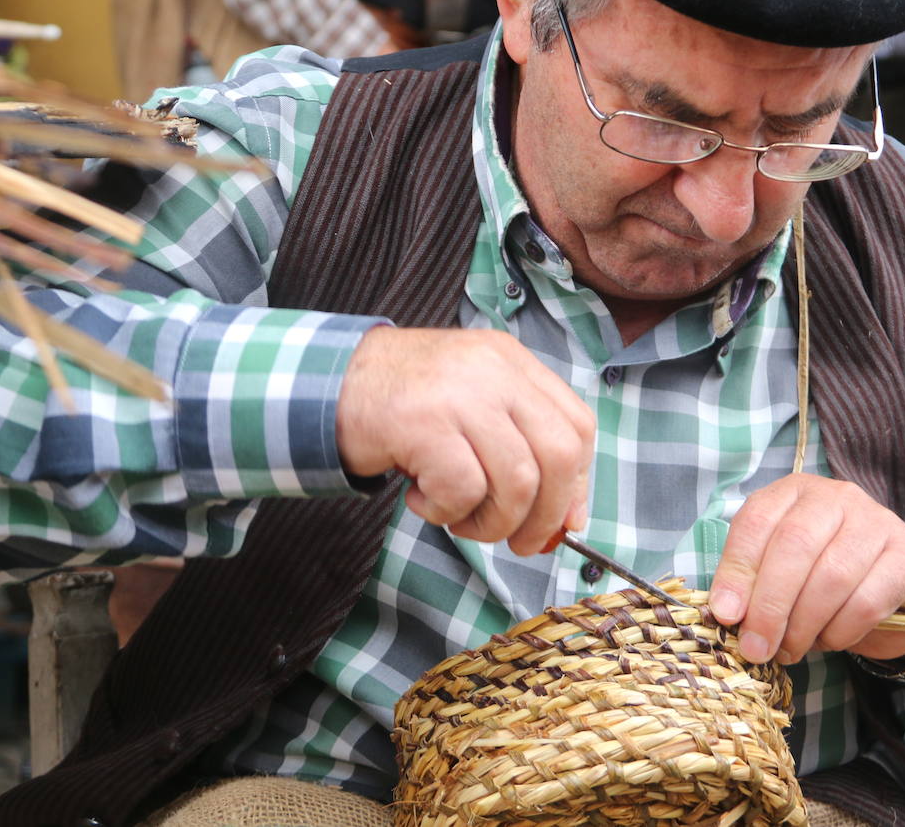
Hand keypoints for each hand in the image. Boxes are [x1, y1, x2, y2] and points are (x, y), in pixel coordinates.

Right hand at [336, 327, 594, 554]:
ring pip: (517, 480)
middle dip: (546, 514)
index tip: (562, 520)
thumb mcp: (471, 409)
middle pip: (560, 455)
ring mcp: (460, 394)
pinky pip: (464, 489)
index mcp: (512, 362)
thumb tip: (567, 520)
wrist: (325, 384)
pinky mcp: (425, 422)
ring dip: (492, 521)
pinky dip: (447, 512)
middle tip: (518, 542)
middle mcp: (494, 370)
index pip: (578, 425)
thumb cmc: (404, 408)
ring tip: (457, 517)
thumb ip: (521, 449)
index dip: (578, 483)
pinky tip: (422, 499)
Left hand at [708, 474, 904, 664]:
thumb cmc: (820, 576)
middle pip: (795, 544)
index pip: (756, 521)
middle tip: (757, 647)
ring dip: (803, 625)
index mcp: (793, 493)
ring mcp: (876, 523)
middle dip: (770, 605)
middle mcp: (836, 497)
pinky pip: (866, 602)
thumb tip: (726, 613)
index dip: (737, 571)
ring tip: (790, 650)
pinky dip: (840, 631)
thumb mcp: (779, 570)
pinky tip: (830, 639)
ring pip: (831, 576)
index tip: (726, 616)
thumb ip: (751, 582)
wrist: (891, 588)